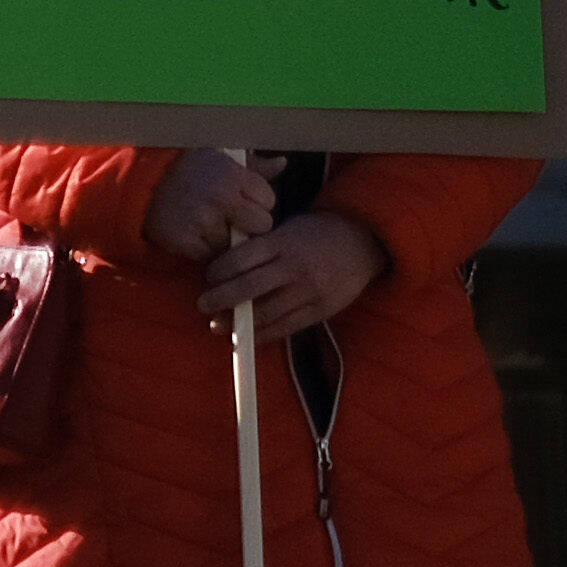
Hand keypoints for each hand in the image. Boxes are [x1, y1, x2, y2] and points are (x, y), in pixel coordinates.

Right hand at [142, 145, 282, 265]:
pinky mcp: (185, 240)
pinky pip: (210, 256)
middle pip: (261, 225)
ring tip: (207, 225)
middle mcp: (220, 196)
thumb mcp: (219, 159)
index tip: (243, 202)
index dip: (257, 203)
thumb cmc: (186, 169)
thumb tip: (283, 164)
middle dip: (249, 225)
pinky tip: (193, 234)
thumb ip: (253, 166)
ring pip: (235, 244)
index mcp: (231, 174)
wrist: (139, 183)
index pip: (268, 200)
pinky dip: (204, 250)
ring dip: (224, 239)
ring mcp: (202, 220)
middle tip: (231, 219)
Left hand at [202, 205, 382, 343]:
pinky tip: (248, 337)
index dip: (218, 271)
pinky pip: (287, 327)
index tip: (207, 277)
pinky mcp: (322, 310)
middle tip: (203, 305)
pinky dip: (264, 335)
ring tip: (219, 326)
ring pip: (266, 313)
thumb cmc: (315, 233)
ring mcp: (310, 291)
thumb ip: (259, 247)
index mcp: (281, 243)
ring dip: (238, 323)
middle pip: (248, 289)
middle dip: (220, 300)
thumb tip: (224, 267)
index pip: (240, 259)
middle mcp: (294, 268)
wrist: (363, 240)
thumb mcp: (285, 229)